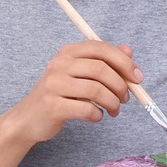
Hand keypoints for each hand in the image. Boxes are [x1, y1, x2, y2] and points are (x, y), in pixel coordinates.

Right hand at [14, 40, 141, 144]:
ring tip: (114, 110)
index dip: (124, 62)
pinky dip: (98, 115)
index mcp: (67, 52)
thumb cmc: (59, 95)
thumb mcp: (79, 74)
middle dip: (121, 85)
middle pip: (101, 69)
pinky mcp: (53, 105)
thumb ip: (103, 61)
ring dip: (112, 103)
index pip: (101, 48)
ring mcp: (54, 85)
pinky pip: (87, 109)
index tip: (138, 77)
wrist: (28, 118)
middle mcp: (59, 64)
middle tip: (126, 98)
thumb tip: (128, 50)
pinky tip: (96, 116)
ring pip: (96, 90)